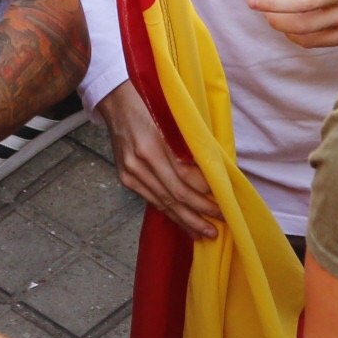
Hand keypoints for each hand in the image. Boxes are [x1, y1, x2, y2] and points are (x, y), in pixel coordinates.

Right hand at [95, 80, 217, 240]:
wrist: (116, 105)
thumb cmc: (149, 108)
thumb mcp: (171, 124)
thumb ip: (187, 151)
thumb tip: (209, 178)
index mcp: (152, 147)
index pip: (182, 180)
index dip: (202, 197)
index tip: (222, 205)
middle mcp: (138, 164)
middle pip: (173, 197)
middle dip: (197, 215)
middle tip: (215, 230)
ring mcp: (129, 173)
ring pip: (162, 203)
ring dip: (184, 220)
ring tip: (202, 233)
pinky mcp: (125, 178)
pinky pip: (151, 200)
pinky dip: (168, 212)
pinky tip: (182, 222)